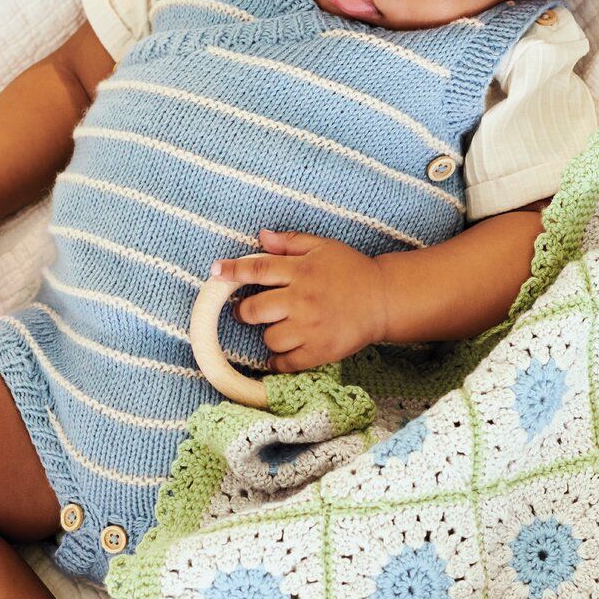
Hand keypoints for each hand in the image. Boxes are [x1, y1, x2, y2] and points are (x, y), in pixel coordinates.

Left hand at [210, 229, 387, 372]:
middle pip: (255, 310)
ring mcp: (310, 327)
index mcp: (301, 271)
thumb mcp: (323, 247)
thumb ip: (290, 242)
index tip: (215, 272)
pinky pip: (286, 363)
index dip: (232, 271)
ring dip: (268, 335)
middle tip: (247, 312)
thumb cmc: (351, 271)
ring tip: (279, 329)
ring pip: (269, 338)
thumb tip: (261, 236)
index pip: (257, 269)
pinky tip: (281, 354)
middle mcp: (302, 299)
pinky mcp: (319, 351)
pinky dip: (278, 362)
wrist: (384, 299)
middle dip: (244, 312)